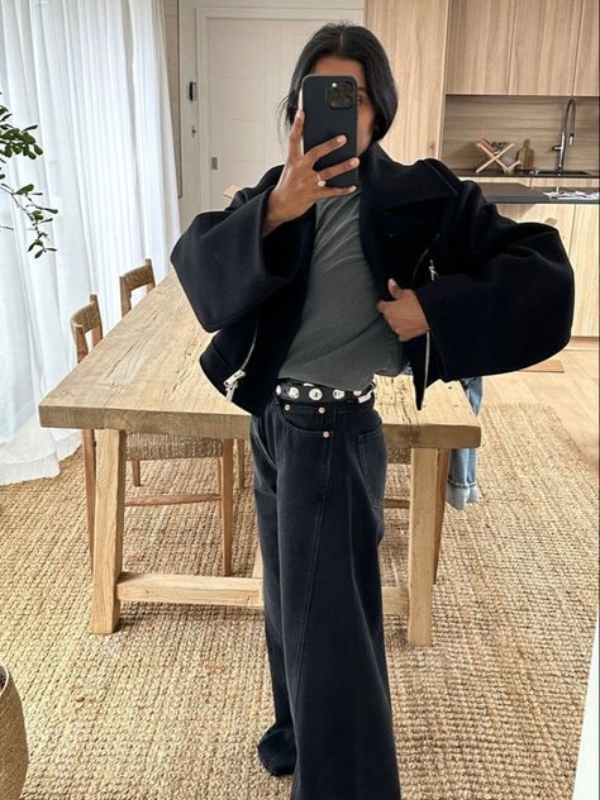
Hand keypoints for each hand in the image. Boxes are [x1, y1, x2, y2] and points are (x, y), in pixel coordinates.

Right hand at [263, 109, 358, 233]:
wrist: (279, 205)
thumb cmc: (288, 183)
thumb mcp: (291, 167)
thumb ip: (304, 158)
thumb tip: (324, 148)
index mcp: (292, 161)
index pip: (293, 140)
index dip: (297, 125)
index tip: (302, 112)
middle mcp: (299, 170)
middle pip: (315, 154)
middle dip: (330, 146)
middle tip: (343, 138)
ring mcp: (307, 183)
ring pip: (328, 173)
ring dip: (343, 166)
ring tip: (355, 160)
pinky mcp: (313, 195)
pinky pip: (331, 192)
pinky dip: (342, 190)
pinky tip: (352, 186)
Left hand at [376, 279, 429, 340]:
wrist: (430, 315)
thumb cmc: (418, 304)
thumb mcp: (406, 293)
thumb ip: (396, 289)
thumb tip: (391, 283)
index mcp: (388, 309)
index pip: (380, 306)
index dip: (383, 303)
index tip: (385, 303)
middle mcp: (391, 320)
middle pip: (388, 316)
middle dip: (393, 312)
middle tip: (401, 308)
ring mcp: (398, 329)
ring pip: (394, 325)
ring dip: (398, 321)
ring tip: (407, 316)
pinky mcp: (406, 336)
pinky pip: (401, 335)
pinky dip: (404, 331)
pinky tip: (409, 327)